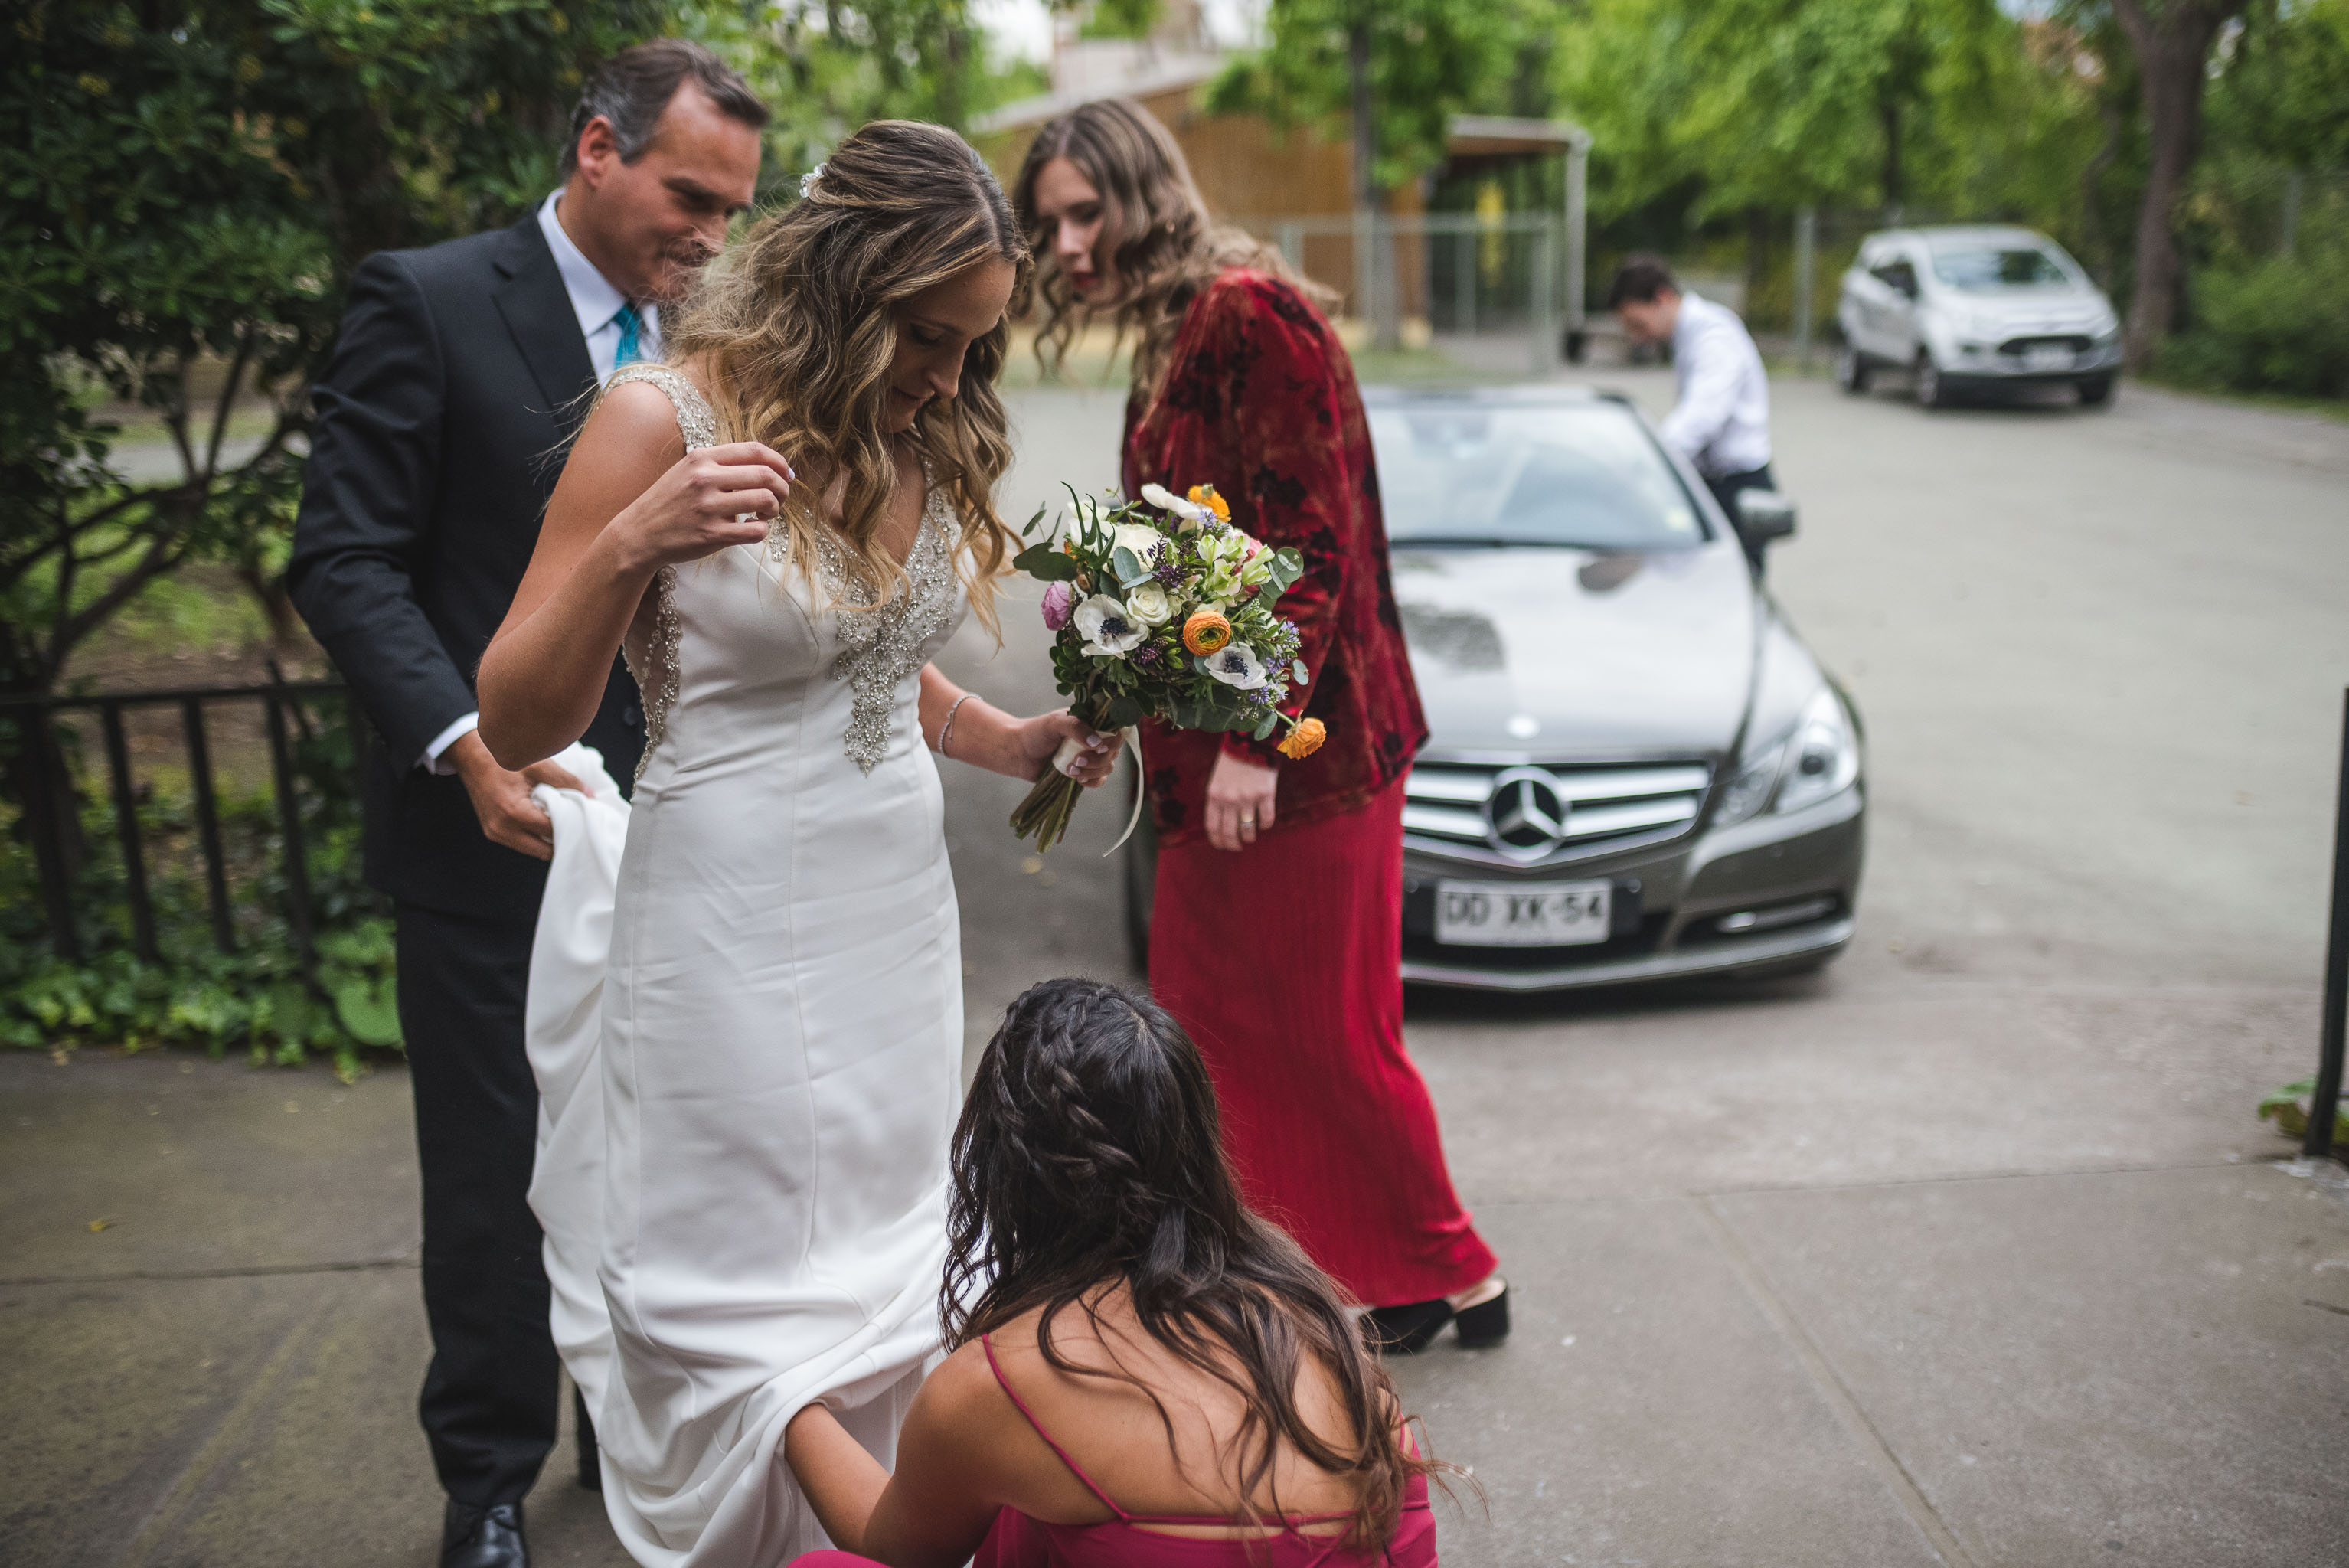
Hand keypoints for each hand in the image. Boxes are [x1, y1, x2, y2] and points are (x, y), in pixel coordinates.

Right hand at [449, 732, 586, 860]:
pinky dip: (534, 836)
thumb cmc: (503, 759)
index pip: (552, 832)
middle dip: (561, 838)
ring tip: (557, 819)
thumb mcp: (539, 765)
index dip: (571, 824)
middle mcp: (502, 829)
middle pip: (544, 850)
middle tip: (573, 821)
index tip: (583, 816)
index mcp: (514, 813)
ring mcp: (495, 833)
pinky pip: (521, 843)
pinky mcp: (492, 833)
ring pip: (533, 850)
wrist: (471, 758)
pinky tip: (542, 819)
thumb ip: (566, 781)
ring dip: (547, 839)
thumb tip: (591, 796)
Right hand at [613, 441, 794, 572]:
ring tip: (764, 514)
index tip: (787, 474)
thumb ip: (720, 464)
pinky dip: (761, 530)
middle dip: (783, 488)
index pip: (755, 450)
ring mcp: (709, 507)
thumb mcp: (687, 470)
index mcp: (702, 458)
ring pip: (765, 501)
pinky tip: (752, 528)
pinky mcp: (712, 534)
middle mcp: (706, 479)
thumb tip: (766, 466)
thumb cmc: (668, 502)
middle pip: (766, 475)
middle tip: (781, 497)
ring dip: (774, 509)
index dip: (779, 462)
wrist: (639, 533)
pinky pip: (755, 531)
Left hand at [1014, 710, 1119, 787]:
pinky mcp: (1084, 773)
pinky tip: (1076, 779)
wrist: (1019, 752)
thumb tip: (1097, 743)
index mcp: (1091, 722)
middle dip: (1098, 759)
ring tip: (1069, 769)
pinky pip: (1099, 780)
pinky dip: (1092, 782)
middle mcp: (1094, 739)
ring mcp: (1089, 757)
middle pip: (1113, 751)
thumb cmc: (1036, 732)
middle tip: (1076, 760)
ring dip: (1092, 771)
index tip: (1098, 747)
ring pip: (1107, 767)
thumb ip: (1076, 728)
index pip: (1115, 730)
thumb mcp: (1055, 723)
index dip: (1112, 741)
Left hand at [1205, 750, 1277, 851]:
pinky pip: (1266, 819)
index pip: (1212, 826)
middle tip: (1237, 847)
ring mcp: (1248, 798)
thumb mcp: (1217, 779)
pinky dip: (1265, 825)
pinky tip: (1264, 824)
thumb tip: (1221, 822)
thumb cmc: (1232, 759)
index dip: (1217, 841)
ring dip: (1249, 838)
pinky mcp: (1266, 794)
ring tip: (1250, 837)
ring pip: (1248, 830)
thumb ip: (1218, 799)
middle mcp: (1229, 799)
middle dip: (1233, 845)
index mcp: (1214, 795)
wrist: (1251, 740)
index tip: (1222, 846)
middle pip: (1229, 832)